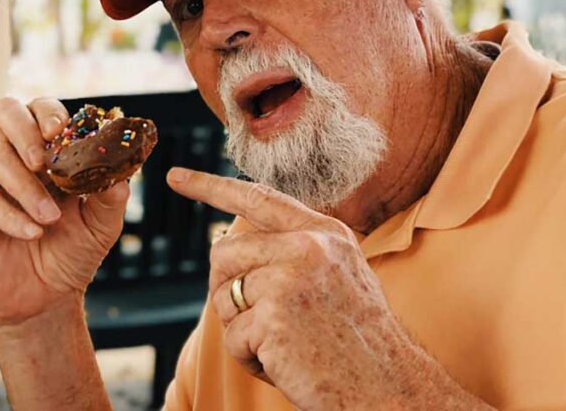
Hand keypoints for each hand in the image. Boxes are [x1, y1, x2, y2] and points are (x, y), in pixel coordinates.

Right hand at [0, 97, 128, 325]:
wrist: (46, 299)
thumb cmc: (71, 253)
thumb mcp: (101, 224)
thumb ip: (111, 194)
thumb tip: (121, 169)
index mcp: (45, 151)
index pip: (40, 110)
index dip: (48, 113)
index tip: (63, 131)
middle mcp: (12, 157)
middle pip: (4, 112)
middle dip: (25, 130)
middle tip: (44, 161)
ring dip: (27, 189)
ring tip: (51, 219)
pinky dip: (11, 216)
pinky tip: (32, 233)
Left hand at [167, 168, 483, 409]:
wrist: (390, 390)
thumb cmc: (360, 342)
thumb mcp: (340, 275)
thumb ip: (295, 252)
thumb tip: (228, 247)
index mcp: (324, 232)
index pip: (257, 198)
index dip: (210, 186)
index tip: (176, 176)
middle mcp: (308, 246)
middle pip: (224, 254)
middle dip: (229, 292)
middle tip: (265, 325)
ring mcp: (290, 279)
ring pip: (222, 296)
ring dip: (242, 330)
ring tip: (284, 345)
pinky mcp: (274, 316)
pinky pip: (232, 336)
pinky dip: (250, 359)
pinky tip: (284, 365)